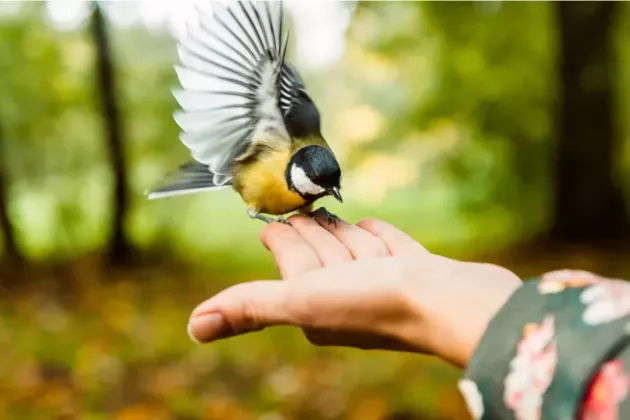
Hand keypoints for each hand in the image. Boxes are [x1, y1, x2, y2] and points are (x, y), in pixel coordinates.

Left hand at [187, 216, 521, 366]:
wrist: (453, 303)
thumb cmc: (376, 303)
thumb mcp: (302, 301)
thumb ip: (250, 307)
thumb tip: (194, 326)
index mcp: (316, 302)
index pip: (292, 261)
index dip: (281, 238)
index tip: (271, 219)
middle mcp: (348, 296)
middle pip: (322, 255)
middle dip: (310, 233)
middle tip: (300, 207)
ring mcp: (385, 284)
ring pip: (354, 251)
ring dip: (343, 233)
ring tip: (332, 214)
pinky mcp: (416, 272)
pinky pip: (388, 249)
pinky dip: (377, 237)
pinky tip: (372, 227)